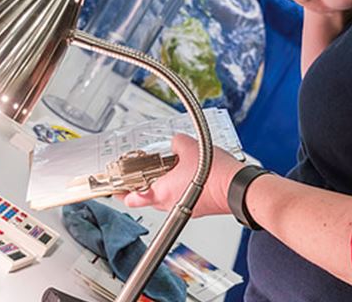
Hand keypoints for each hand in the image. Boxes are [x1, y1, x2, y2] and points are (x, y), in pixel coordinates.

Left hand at [122, 134, 242, 216]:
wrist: (239, 188)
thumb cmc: (215, 174)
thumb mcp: (188, 147)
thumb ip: (175, 143)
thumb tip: (174, 143)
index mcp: (161, 193)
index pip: (130, 198)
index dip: (119, 191)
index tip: (113, 185)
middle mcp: (169, 204)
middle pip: (146, 198)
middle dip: (141, 185)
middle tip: (137, 173)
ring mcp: (184, 208)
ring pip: (163, 199)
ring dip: (160, 186)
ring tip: (161, 170)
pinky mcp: (197, 208)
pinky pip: (179, 198)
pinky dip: (177, 188)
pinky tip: (183, 174)